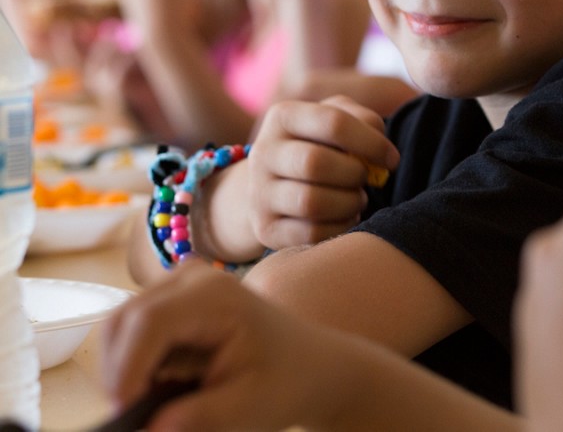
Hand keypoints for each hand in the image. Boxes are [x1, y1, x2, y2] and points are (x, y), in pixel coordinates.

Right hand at [101, 263, 361, 430]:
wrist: (312, 364)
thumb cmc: (287, 381)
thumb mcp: (247, 409)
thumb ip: (196, 419)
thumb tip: (148, 429)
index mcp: (214, 296)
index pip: (148, 323)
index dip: (125, 369)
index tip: (125, 413)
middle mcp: (192, 279)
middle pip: (123, 321)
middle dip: (118, 373)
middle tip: (134, 416)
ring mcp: (180, 285)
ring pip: (121, 328)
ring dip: (125, 370)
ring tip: (156, 402)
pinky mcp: (173, 301)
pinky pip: (133, 333)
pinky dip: (135, 365)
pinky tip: (164, 386)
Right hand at [246, 95, 398, 250]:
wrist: (273, 182)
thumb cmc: (320, 144)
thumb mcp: (338, 119)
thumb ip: (364, 121)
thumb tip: (384, 153)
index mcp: (284, 116)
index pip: (334, 123)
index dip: (372, 143)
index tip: (392, 159)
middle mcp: (263, 153)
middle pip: (317, 164)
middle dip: (355, 174)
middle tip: (366, 179)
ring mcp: (259, 193)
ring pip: (311, 202)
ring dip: (349, 202)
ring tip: (357, 198)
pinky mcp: (266, 229)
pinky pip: (310, 234)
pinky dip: (340, 227)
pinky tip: (345, 216)